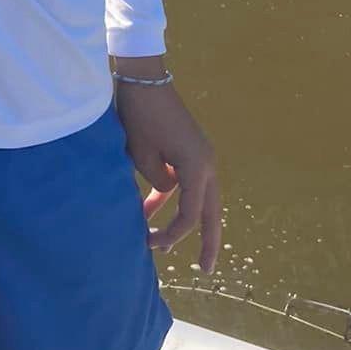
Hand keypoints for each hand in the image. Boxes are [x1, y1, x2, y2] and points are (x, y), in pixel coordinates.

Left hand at [114, 81, 220, 274]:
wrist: (144, 80)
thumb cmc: (140, 116)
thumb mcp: (142, 155)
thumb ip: (157, 182)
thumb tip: (166, 189)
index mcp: (197, 167)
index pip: (190, 215)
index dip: (172, 235)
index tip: (149, 244)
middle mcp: (206, 163)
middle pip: (210, 212)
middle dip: (207, 241)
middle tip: (205, 269)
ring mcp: (200, 156)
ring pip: (198, 199)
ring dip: (181, 219)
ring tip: (163, 244)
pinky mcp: (188, 151)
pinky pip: (184, 183)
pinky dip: (169, 198)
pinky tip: (148, 211)